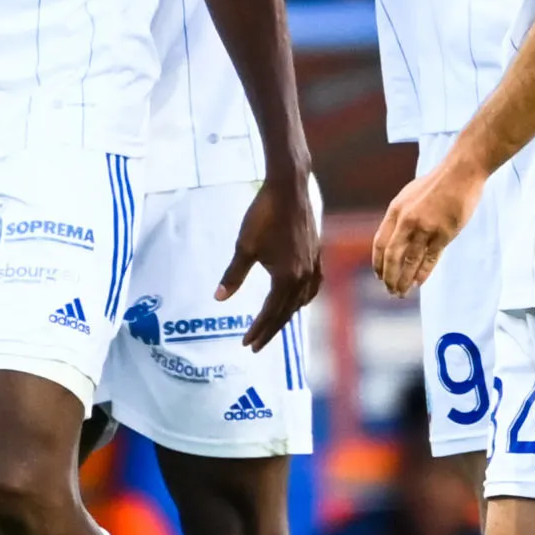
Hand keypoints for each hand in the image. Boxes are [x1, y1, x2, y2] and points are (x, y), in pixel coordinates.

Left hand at [217, 177, 321, 350]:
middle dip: (270, 329)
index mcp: (286, 278)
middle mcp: (304, 276)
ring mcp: (313, 265)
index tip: (246, 344)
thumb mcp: (244, 247)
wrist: (288, 188)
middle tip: (255, 345)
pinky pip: (313, 285)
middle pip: (286, 312)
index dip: (258, 330)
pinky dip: (305, 297)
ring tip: (274, 326)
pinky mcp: (316, 253)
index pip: (270, 313)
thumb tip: (218, 299)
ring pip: (301, 300)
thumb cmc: (263, 216)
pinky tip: (301, 299)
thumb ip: (233, 276)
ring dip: (286, 315)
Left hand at [372, 150, 482, 296]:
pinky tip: (418, 283)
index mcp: (396, 210)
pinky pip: (430, 259)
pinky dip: (422, 273)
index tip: (379, 276)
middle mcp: (407, 220)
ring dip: (404, 279)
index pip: (380, 243)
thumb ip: (400, 216)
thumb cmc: (436, 184)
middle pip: (393, 256)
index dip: (378, 262)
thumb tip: (394, 237)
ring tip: (401, 292)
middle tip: (390, 290)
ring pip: (410, 261)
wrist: (460, 173)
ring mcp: (426, 227)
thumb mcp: (409, 196)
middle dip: (389, 276)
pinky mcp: (444, 233)